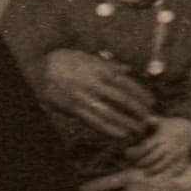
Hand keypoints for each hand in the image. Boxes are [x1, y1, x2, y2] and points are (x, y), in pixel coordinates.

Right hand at [38, 49, 153, 139]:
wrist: (39, 70)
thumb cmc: (64, 61)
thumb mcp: (86, 56)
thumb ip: (108, 64)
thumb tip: (127, 69)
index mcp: (98, 70)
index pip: (125, 83)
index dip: (140, 94)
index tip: (151, 101)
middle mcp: (92, 84)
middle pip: (120, 99)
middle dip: (136, 110)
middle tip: (148, 118)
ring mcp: (83, 98)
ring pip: (109, 113)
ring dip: (125, 123)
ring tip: (138, 129)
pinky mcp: (73, 109)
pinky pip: (93, 121)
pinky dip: (108, 129)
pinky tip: (120, 134)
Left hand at [126, 118, 190, 175]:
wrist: (190, 128)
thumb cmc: (172, 125)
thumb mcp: (161, 121)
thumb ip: (150, 121)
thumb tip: (140, 119)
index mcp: (161, 137)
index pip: (146, 146)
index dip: (136, 152)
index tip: (127, 153)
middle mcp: (168, 146)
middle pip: (153, 157)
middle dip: (142, 163)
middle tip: (136, 165)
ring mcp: (176, 153)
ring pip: (163, 165)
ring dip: (153, 170)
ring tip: (146, 173)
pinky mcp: (183, 158)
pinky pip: (178, 169)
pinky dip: (170, 174)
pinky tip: (163, 177)